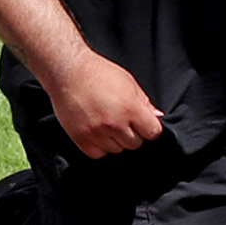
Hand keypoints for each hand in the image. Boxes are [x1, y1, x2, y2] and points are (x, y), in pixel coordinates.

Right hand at [44, 48, 164, 157]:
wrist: (68, 71)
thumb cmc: (98, 72)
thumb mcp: (128, 82)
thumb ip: (144, 102)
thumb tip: (157, 117)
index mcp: (130, 108)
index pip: (152, 132)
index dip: (149, 128)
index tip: (143, 124)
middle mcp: (114, 123)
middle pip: (135, 144)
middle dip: (132, 133)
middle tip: (121, 120)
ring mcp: (97, 132)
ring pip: (117, 150)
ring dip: (115, 140)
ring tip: (106, 122)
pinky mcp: (81, 138)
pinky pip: (98, 154)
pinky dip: (99, 146)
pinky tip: (96, 130)